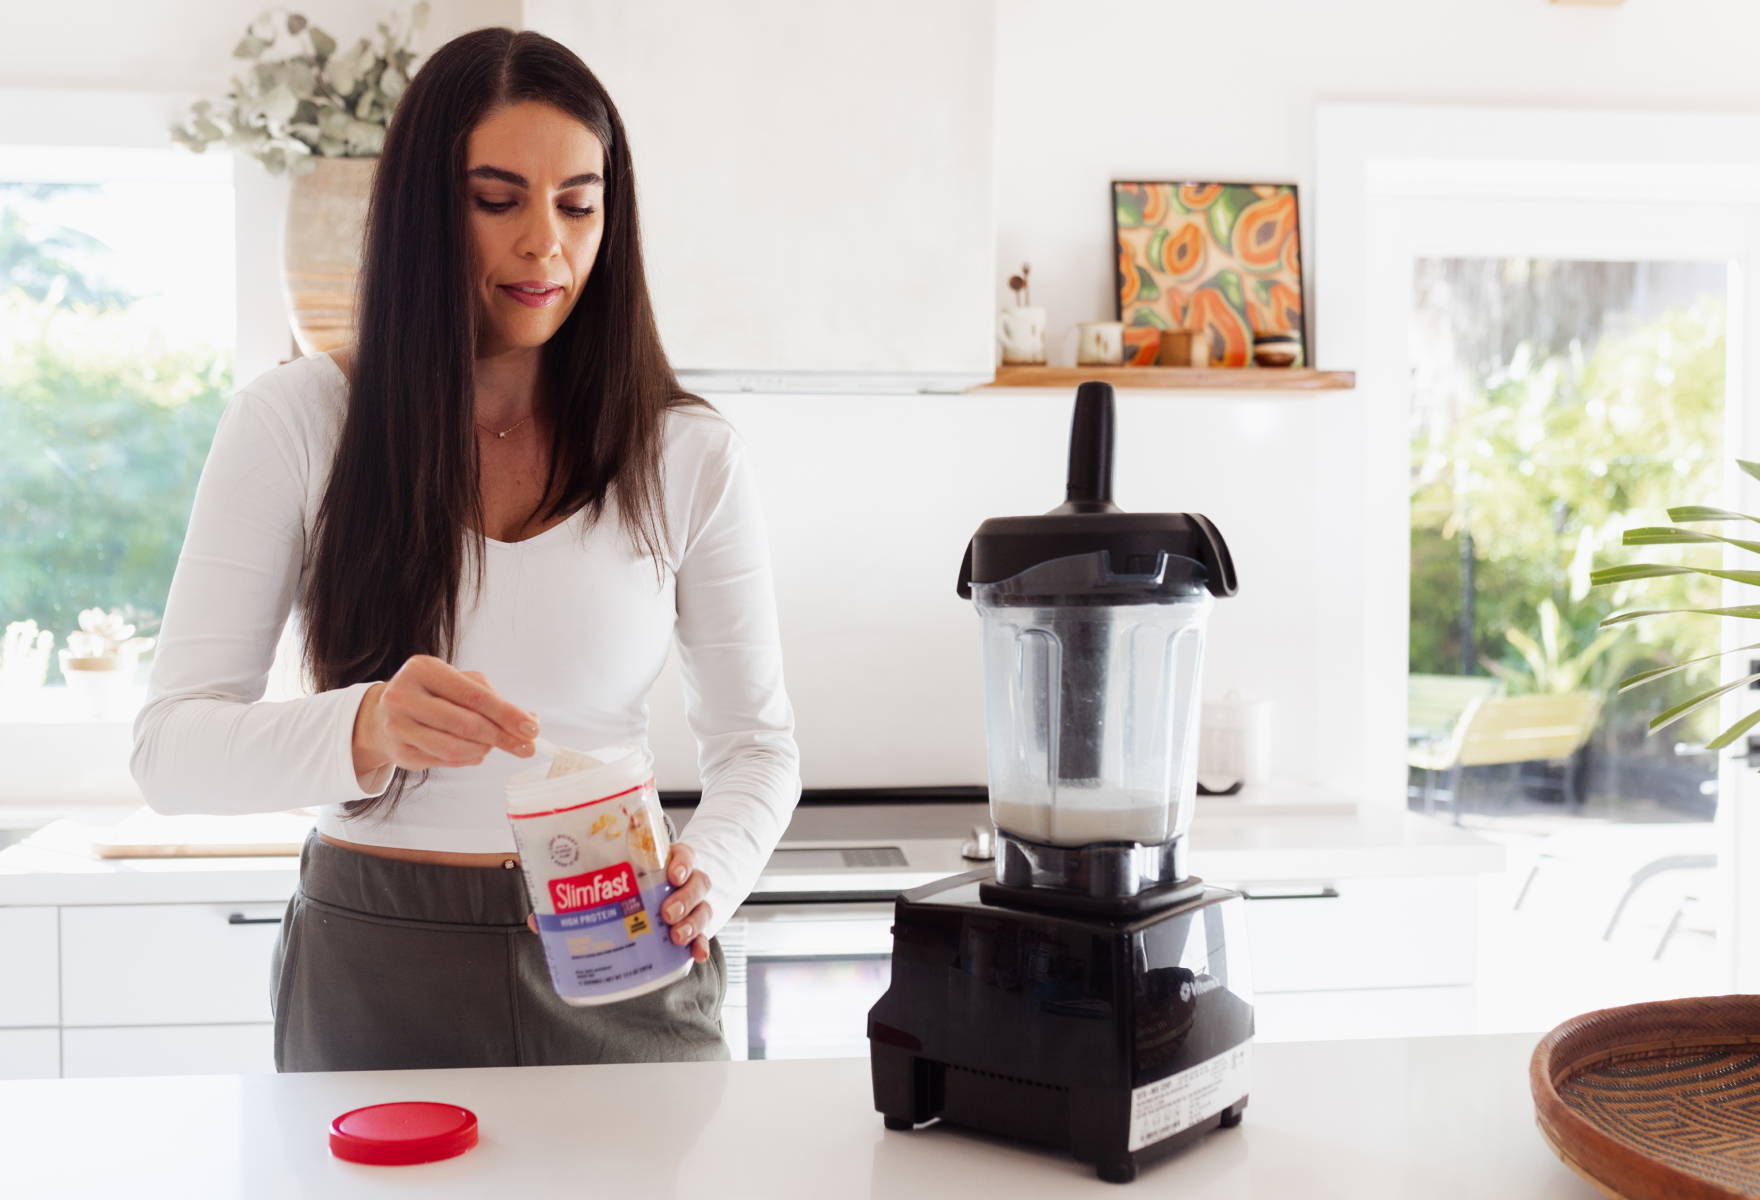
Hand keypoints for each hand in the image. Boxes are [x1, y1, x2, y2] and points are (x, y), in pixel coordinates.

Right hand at [353, 656, 537, 774]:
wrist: (385, 714)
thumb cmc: (433, 695)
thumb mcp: (458, 683)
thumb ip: (493, 699)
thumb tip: (530, 722)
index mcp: (423, 669)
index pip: (474, 695)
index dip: (507, 714)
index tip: (532, 728)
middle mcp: (404, 695)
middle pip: (465, 724)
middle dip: (501, 737)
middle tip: (524, 746)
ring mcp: (397, 725)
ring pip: (454, 747)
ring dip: (484, 750)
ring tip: (493, 746)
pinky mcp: (399, 752)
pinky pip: (444, 761)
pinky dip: (468, 759)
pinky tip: (475, 752)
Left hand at [523, 844, 712, 962]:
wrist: (650, 905)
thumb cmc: (623, 892)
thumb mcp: (603, 890)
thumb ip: (572, 899)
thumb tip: (537, 919)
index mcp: (660, 864)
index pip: (681, 853)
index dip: (681, 859)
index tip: (672, 870)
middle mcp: (681, 883)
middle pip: (697, 881)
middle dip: (684, 897)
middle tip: (665, 913)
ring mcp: (690, 907)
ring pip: (703, 907)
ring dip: (693, 922)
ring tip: (674, 936)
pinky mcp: (693, 930)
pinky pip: (704, 937)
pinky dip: (701, 945)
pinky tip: (696, 956)